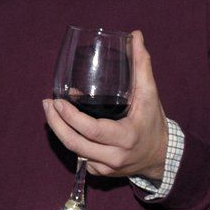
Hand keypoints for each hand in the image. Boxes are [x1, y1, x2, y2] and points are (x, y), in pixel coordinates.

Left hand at [42, 29, 167, 181]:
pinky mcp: (101, 174)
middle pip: (75, 143)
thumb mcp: (150, 94)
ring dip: (59, 130)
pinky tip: (64, 125)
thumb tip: (135, 35)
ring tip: (51, 110)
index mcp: (126, 137)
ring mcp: (107, 168)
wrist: (162, 156)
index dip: (71, 117)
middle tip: (48, 103)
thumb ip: (142, 65)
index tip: (58, 100)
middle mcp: (115, 156)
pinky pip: (79, 158)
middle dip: (56, 123)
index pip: (92, 130)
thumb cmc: (153, 122)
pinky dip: (70, 141)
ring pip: (74, 151)